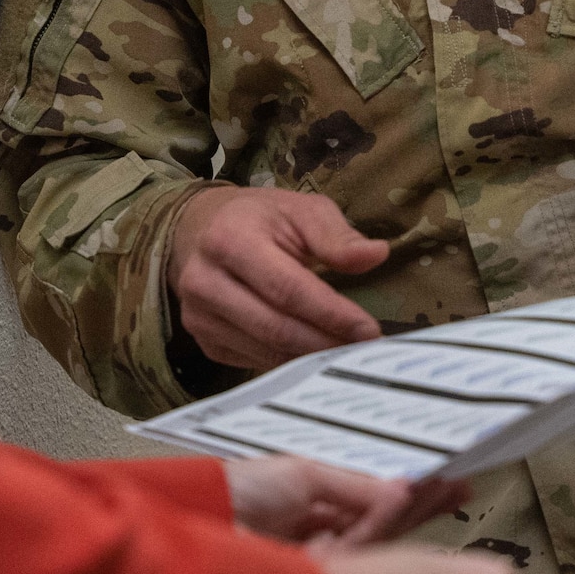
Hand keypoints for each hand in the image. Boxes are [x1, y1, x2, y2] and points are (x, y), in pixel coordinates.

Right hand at [169, 186, 386, 370]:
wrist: (200, 229)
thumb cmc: (260, 219)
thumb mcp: (299, 210)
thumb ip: (336, 235)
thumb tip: (376, 254)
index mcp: (229, 239)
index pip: (286, 288)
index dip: (330, 313)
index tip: (368, 330)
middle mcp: (204, 281)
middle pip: (275, 328)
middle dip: (326, 343)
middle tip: (364, 349)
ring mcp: (198, 316)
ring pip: (265, 351)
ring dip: (311, 358)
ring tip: (347, 353)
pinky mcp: (203, 340)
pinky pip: (253, 361)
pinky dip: (289, 363)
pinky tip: (314, 355)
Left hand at [224, 457, 470, 545]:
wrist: (199, 518)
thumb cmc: (238, 490)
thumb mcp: (304, 475)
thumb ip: (353, 486)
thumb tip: (398, 489)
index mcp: (314, 512)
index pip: (372, 507)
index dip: (407, 495)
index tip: (439, 480)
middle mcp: (323, 539)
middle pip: (384, 528)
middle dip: (423, 507)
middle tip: (459, 487)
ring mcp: (324, 564)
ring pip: (381, 542)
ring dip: (413, 511)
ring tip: (442, 487)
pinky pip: (363, 550)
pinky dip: (382, 520)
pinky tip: (403, 497)